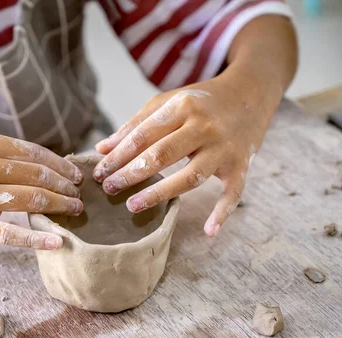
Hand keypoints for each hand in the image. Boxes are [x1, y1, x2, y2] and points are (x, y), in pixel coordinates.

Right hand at [0, 131, 82, 248]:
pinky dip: (36, 238)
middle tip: (79, 196)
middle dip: (64, 187)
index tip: (75, 175)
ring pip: (29, 200)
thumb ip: (0, 157)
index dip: (60, 165)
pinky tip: (56, 242)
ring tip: (74, 211)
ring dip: (59, 207)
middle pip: (37, 176)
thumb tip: (44, 168)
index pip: (33, 152)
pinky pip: (9, 233)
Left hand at [92, 77, 275, 235]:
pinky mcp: (241, 165)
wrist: (251, 94)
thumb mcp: (168, 102)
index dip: (118, 156)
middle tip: (108, 188)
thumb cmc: (201, 101)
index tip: (99, 172)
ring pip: (190, 176)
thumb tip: (102, 149)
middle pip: (162, 155)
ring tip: (132, 205)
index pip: (143, 135)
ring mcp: (224, 148)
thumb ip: (135, 125)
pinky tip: (209, 231)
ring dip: (160, 193)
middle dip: (131, 174)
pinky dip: (223, 213)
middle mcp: (204, 127)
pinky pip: (233, 192)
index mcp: (183, 107)